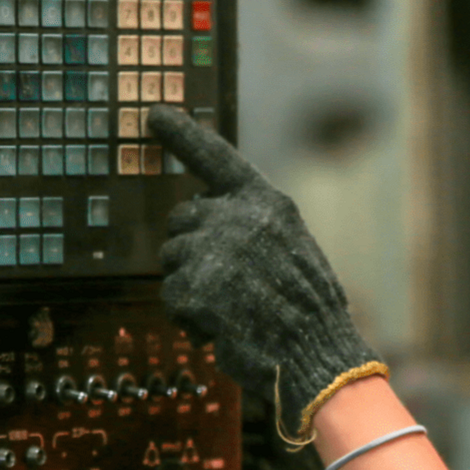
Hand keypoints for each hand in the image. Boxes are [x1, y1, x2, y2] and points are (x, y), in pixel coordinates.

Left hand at [151, 105, 384, 439]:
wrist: (316, 354)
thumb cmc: (305, 309)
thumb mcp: (290, 246)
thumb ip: (250, 223)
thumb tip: (201, 213)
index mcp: (266, 202)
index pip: (217, 158)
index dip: (183, 136)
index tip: (153, 114)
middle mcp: (237, 216)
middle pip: (181, 220)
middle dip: (190, 250)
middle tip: (224, 284)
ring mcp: (214, 250)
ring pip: (172, 260)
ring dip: (190, 287)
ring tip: (229, 309)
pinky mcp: (195, 286)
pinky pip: (171, 297)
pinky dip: (188, 318)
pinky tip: (221, 328)